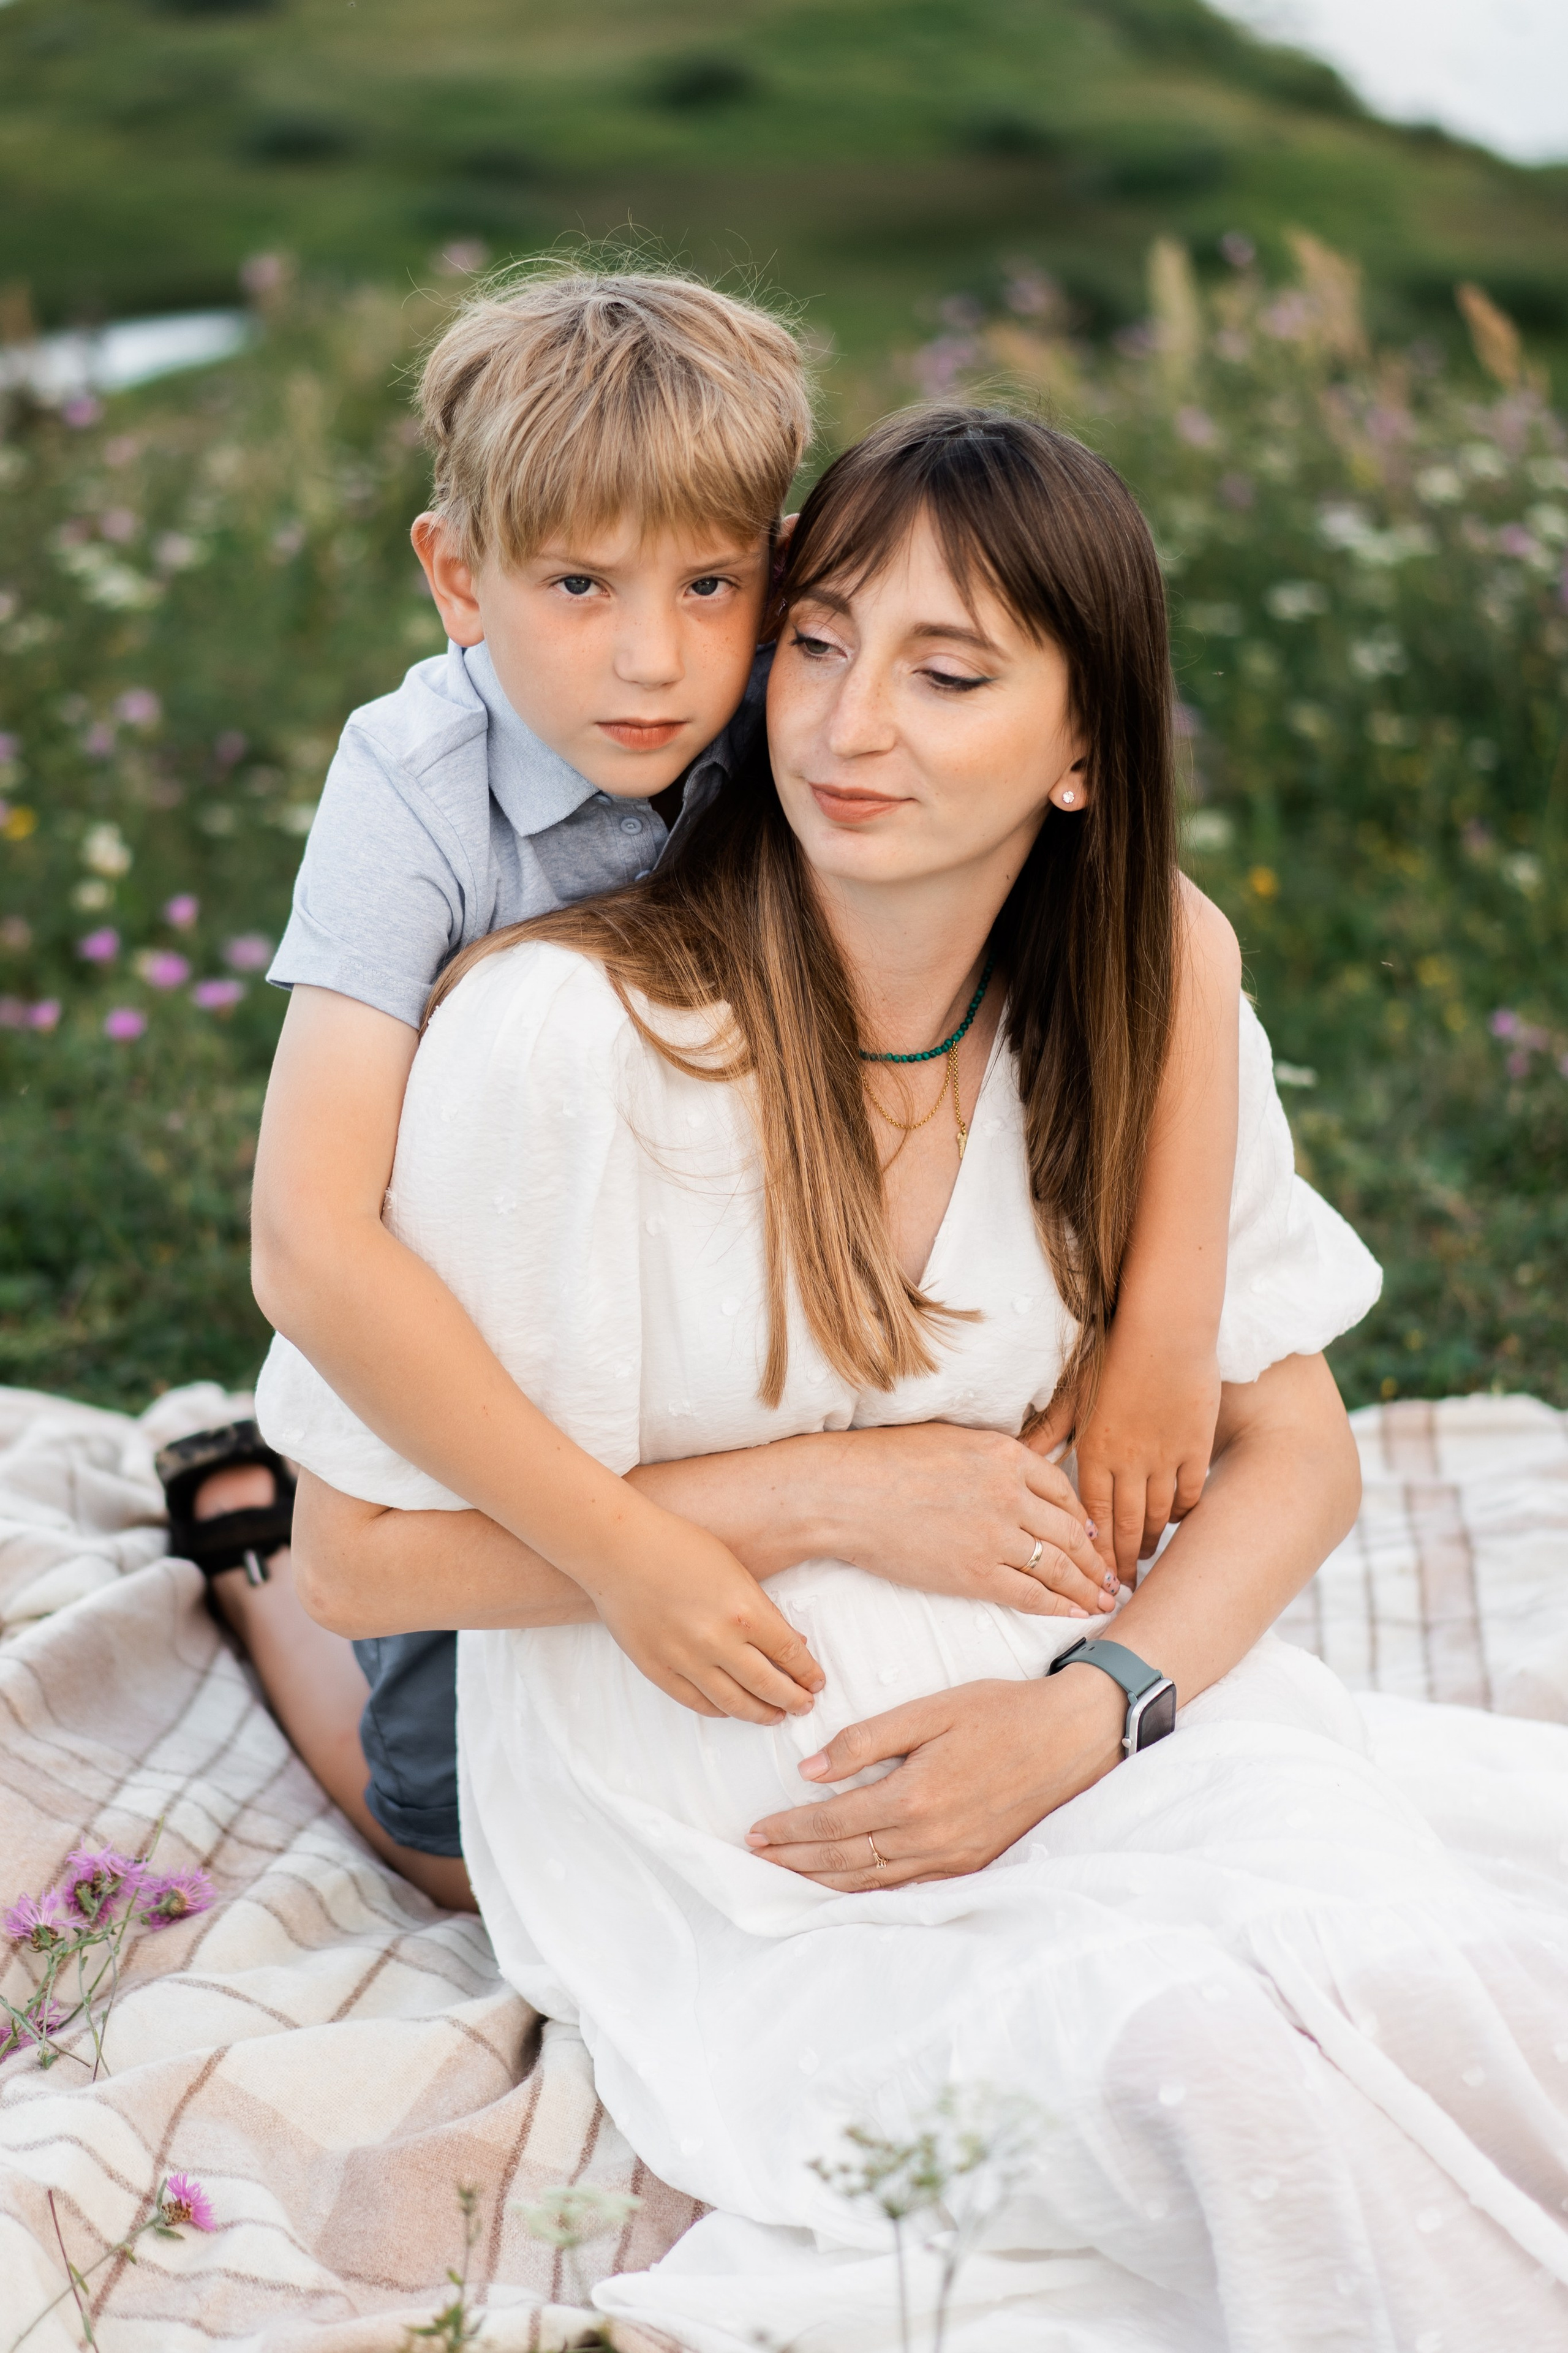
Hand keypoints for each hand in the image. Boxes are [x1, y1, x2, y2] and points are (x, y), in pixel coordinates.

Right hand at [580, 1516, 824, 1725]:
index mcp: (744, 1610)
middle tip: (804, 1706)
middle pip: (768, 1685)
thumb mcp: (734, 1569)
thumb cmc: (678, 1545)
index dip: (807, 1673)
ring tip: (775, 1717)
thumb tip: (793, 1642)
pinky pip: (695, 1702)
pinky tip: (731, 1710)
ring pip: (733, 1703)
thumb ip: (763, 1609)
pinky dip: (719, 1710)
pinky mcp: (657, 1668)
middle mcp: (718, 1641)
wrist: (618, 1547)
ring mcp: (685, 1658)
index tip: (817, 1682)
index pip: (789, 1653)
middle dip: (793, 1700)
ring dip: (760, 1714)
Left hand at [745, 1672, 1123, 1886]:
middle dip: (795, 1861)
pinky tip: (846, 1889)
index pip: (834, 1823)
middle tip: (756, 1859)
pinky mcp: (971, 1864)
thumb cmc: (1002, 1712)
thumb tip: (810, 1770)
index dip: (790, 1829)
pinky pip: (906, 1887)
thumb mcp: (931, 1710)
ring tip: (786, 1879)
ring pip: (872, 1882)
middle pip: (845, 1860)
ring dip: (823, 1883)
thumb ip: (867, 1739)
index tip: (755, 1832)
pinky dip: (868, 1892)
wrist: (1072, 1737)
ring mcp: (952, 1858)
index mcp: (914, 1796)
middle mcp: (930, 1838)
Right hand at [820, 1423, 1114, 1618]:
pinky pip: (1031, 1594)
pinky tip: (1073, 1613)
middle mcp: (1010, 1494)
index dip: (1084, 1518)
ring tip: (1104, 1600)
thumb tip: (1018, 1472)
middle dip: (1097, 1560)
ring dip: (1087, 1587)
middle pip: (1072, 1532)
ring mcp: (995, 1536)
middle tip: (1114, 1577)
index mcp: (1006, 1455)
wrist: (845, 1493)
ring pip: (1059, 1566)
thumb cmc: (885, 1461)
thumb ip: (991, 1456)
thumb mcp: (951, 1439)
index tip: (1095, 1536)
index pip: (1063, 1491)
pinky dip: (1058, 1606)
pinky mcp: (975, 1574)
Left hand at [1030, 1322, 1220, 1586]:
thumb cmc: (1113, 1359)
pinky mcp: (1196, 1448)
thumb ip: (1046, 1431)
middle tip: (1120, 1588)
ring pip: (1158, 1515)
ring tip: (1144, 1559)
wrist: (1165, 1332)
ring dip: (1150, 1541)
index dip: (1092, 1552)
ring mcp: (1166, 1458)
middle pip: (1125, 1526)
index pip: (1092, 1518)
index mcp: (1095, 1453)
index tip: (1091, 1575)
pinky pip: (1189, 1494)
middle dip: (1120, 1562)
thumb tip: (1014, 1454)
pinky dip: (1183, 1513)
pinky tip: (1177, 1523)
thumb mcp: (1071, 1396)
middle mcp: (1130, 1464)